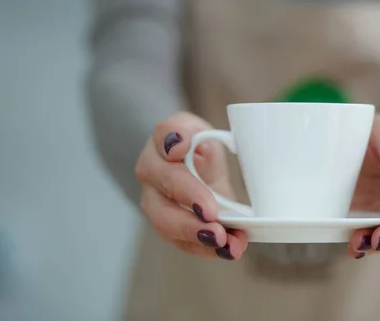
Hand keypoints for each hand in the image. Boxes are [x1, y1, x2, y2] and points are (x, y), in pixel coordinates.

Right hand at [135, 112, 247, 260]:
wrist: (194, 162)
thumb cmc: (198, 144)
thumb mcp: (201, 129)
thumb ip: (192, 132)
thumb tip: (180, 144)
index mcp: (162, 140)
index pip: (163, 137)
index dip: (172, 145)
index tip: (180, 150)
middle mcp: (151, 171)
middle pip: (161, 194)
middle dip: (189, 214)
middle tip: (216, 226)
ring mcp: (155, 201)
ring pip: (167, 224)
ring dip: (198, 237)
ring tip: (225, 244)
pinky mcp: (169, 224)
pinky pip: (183, 241)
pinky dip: (207, 249)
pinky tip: (228, 250)